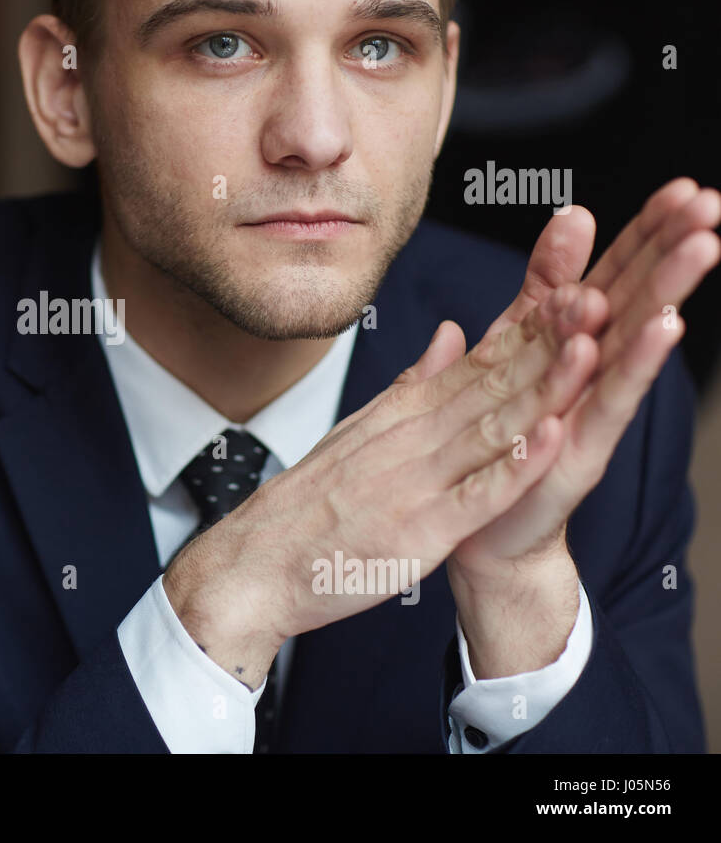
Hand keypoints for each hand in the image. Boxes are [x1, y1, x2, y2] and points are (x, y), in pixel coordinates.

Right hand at [163, 286, 599, 688]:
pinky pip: (476, 496)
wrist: (254, 563)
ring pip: (492, 428)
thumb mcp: (358, 430)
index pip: (477, 361)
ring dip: (544, 389)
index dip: (529, 326)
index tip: (576, 288)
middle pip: (492, 383)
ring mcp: (417, 482)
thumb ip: (412, 385)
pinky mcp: (419, 531)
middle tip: (597, 296)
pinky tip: (549, 439)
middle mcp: (412, 437)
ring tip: (590, 349)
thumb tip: (454, 333)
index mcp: (401, 414)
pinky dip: (514, 467)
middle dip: (548, 342)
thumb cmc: (307, 504)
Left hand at [453, 179, 719, 569]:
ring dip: (666, 296)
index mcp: (573, 344)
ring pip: (631, 345)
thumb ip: (542, 286)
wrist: (485, 530)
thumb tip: (572, 216)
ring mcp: (590, 413)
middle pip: (635, 301)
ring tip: (701, 250)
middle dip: (672, 250)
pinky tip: (657, 329)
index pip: (614, 276)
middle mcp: (593, 375)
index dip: (645, 233)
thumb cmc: (502, 438)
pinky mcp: (578, 454)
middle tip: (712, 203)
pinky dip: (630, 367)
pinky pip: (606, 405)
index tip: (683, 187)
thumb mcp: (514, 347)